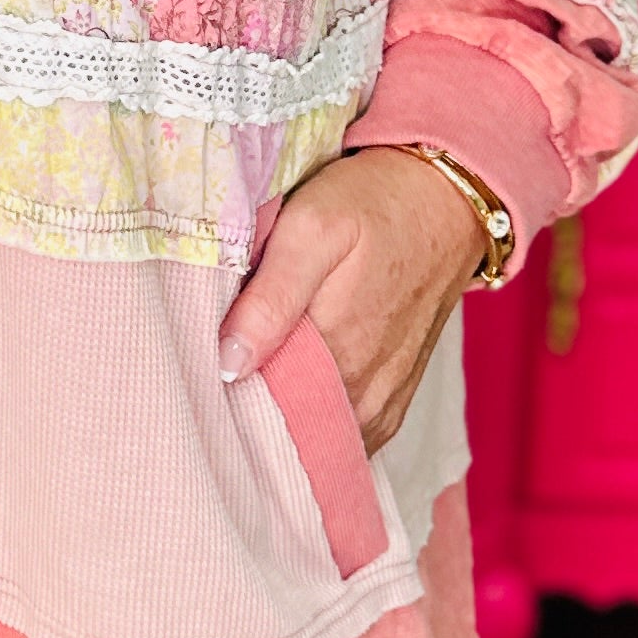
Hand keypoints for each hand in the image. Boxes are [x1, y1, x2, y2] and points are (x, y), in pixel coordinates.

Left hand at [218, 149, 486, 452]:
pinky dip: (310, 419)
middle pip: (282, 427)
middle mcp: (364, 395)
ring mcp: (381, 406)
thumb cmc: (375, 206)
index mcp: (337, 355)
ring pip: (311, 434)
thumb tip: (229, 363)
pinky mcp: (390, 404)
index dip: (217, 392)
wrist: (444, 202)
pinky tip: (287, 383)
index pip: (256, 409)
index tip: (194, 367)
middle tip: (214, 363)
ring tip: (250, 369)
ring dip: (277, 413)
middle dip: (244, 405)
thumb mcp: (313, 229)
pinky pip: (340, 434)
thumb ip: (271, 298)